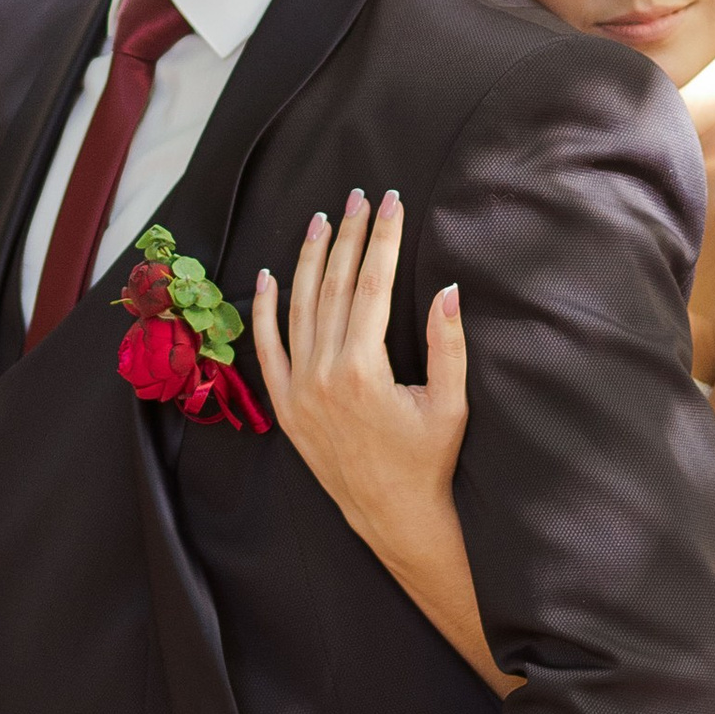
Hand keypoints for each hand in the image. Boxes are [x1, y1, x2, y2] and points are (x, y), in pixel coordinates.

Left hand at [252, 188, 468, 560]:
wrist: (393, 516)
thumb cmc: (429, 462)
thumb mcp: (450, 403)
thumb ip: (449, 344)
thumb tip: (448, 288)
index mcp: (363, 371)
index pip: (372, 285)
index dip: (382, 239)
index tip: (391, 203)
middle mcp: (322, 376)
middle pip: (335, 287)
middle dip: (348, 236)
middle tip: (359, 196)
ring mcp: (298, 391)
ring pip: (299, 308)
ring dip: (310, 260)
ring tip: (321, 220)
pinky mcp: (285, 407)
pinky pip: (267, 349)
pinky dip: (264, 310)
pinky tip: (269, 276)